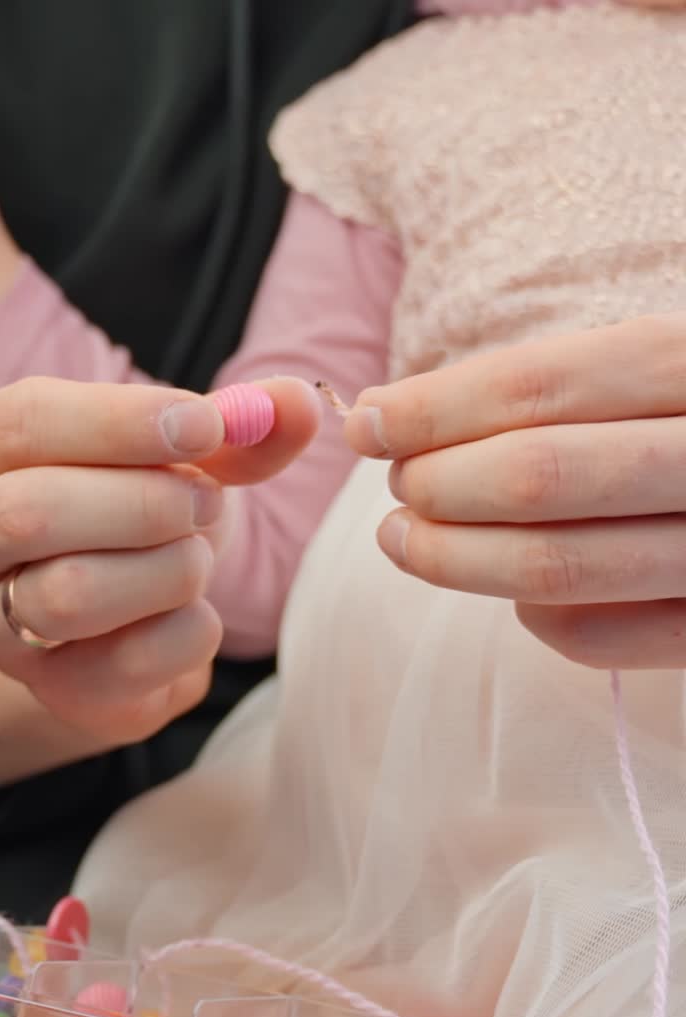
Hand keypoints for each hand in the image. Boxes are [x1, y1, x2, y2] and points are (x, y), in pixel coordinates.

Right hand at [0, 374, 318, 746]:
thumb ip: (234, 429)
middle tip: (206, 502)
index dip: (122, 420)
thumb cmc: (134, 521)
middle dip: (148, 502)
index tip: (208, 425)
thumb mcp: (174, 460)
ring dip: (170, 567)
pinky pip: (134, 658)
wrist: (124, 628)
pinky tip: (188, 611)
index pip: (24, 421)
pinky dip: (193, 626)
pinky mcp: (57, 690)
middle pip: (33, 511)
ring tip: (194, 557)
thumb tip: (298, 402)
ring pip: (72, 594)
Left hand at [344, 315, 685, 669]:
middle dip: (438, 484)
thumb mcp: (662, 370)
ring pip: (559, 567)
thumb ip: (563, 388)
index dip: (433, 408)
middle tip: (397, 486)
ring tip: (408, 540)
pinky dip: (540, 622)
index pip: (540, 386)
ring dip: (457, 558)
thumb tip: (399, 419)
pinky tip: (517, 597)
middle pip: (539, 477)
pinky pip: (603, 638)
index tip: (367, 422)